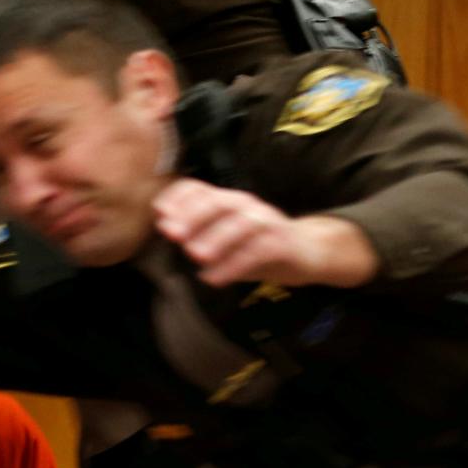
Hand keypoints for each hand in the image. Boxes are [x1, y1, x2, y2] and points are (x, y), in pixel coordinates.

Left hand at [154, 178, 379, 288]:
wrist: (308, 253)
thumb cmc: (258, 245)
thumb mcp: (226, 236)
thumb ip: (199, 231)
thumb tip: (164, 224)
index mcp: (229, 201)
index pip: (201, 189)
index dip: (179, 198)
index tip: (159, 213)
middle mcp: (247, 206)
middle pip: (219, 202)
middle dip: (193, 216)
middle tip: (171, 233)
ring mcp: (266, 222)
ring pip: (240, 225)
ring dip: (216, 238)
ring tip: (194, 255)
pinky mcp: (282, 244)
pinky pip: (257, 252)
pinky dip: (234, 266)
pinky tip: (214, 278)